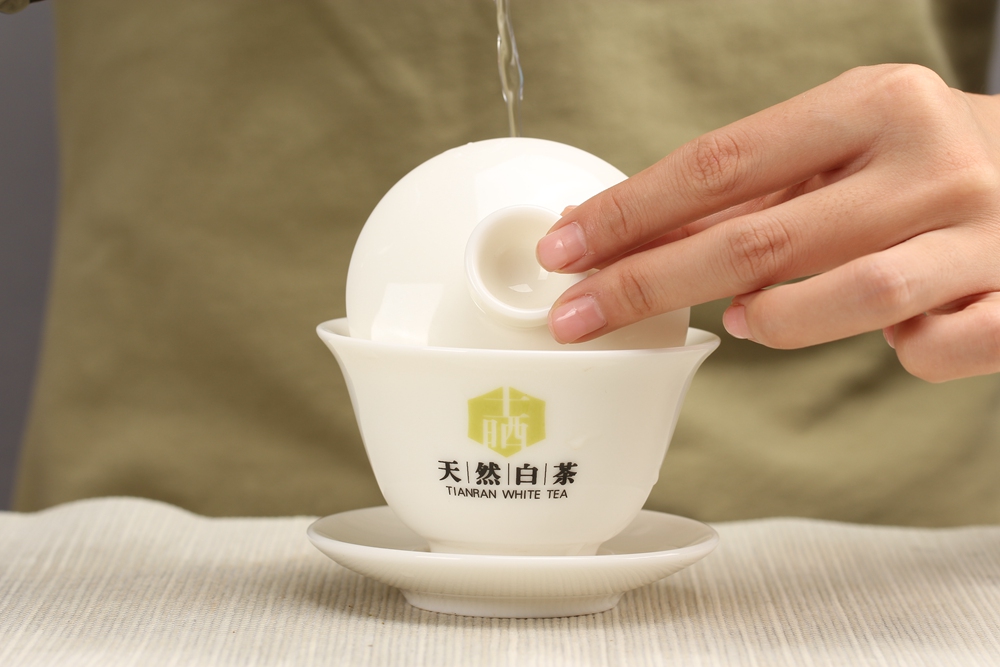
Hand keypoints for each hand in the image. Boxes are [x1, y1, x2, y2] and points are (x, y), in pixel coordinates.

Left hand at [536, 64, 999, 381]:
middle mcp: (930, 162)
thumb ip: (759, 191)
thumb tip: (636, 236)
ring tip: (745, 321)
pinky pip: (933, 349)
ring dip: (774, 320)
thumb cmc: (928, 160)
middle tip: (578, 315)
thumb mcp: (848, 143)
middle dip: (650, 284)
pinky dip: (899, 353)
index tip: (564, 249)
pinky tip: (893, 336)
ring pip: (850, 298)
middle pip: (757, 239)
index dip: (631, 212)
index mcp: (875, 104)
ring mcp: (983, 235)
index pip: (720, 164)